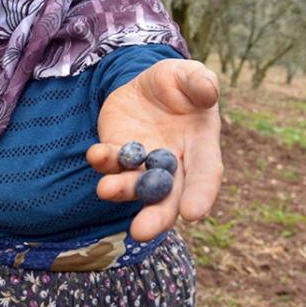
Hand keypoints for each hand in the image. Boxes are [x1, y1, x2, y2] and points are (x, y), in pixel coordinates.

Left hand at [87, 59, 222, 241]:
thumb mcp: (189, 74)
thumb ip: (200, 82)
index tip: (194, 214)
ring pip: (136, 185)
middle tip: (141, 232)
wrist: (144, 82)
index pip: (206, 173)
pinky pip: (111, 163)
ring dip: (122, 191)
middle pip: (169, 197)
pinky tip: (95, 155)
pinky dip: (103, 162)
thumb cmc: (178, 82)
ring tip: (105, 190)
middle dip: (156, 216)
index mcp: (202, 145)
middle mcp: (175, 162)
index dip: (202, 194)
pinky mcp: (119, 153)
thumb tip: (209, 91)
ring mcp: (145, 162)